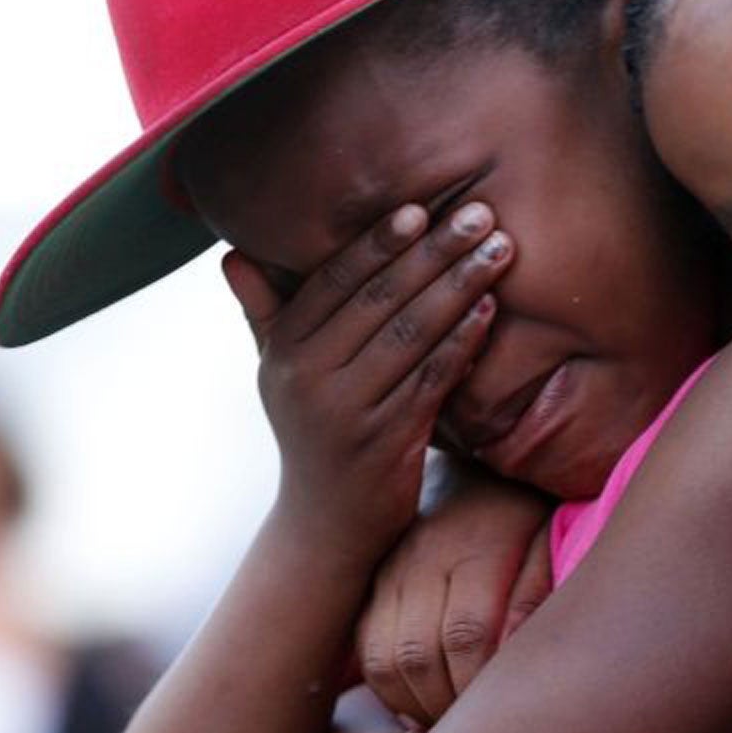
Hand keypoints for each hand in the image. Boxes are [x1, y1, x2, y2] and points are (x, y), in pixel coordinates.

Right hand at [228, 202, 511, 554]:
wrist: (326, 525)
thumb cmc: (312, 432)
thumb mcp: (279, 374)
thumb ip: (265, 314)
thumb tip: (232, 255)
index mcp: (284, 350)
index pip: (334, 281)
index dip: (378, 242)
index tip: (420, 207)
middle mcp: (308, 376)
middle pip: (380, 299)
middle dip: (435, 251)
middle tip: (479, 215)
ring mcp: (348, 410)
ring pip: (412, 334)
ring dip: (461, 287)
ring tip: (499, 252)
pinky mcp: (387, 440)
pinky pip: (432, 379)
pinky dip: (462, 343)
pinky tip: (489, 312)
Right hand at [354, 467, 554, 725]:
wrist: (480, 461)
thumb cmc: (532, 512)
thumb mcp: (553, 541)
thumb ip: (538, 596)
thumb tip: (514, 658)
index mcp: (478, 544)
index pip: (468, 634)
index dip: (480, 687)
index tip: (500, 716)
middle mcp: (423, 554)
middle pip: (417, 654)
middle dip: (444, 707)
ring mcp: (390, 566)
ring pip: (381, 658)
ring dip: (411, 704)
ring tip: (445, 725)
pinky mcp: (371, 579)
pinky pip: (363, 646)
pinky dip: (385, 686)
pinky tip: (417, 702)